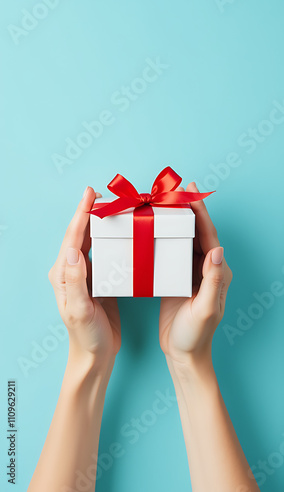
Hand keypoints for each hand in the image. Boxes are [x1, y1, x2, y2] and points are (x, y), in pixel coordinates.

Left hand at [48, 187, 120, 372]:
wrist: (96, 354)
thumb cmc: (86, 335)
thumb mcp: (80, 309)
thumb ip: (77, 280)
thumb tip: (74, 251)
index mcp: (64, 274)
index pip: (72, 237)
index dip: (81, 213)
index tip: (90, 193)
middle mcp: (72, 270)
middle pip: (80, 234)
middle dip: (89, 212)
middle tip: (103, 194)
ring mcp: (85, 274)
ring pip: (91, 241)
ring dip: (99, 223)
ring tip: (111, 208)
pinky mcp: (98, 280)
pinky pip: (103, 254)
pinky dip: (109, 239)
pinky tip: (118, 233)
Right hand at [159, 182, 231, 368]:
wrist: (183, 353)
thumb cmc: (195, 335)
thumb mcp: (205, 309)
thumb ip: (211, 280)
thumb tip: (216, 250)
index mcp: (215, 272)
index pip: (209, 236)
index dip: (200, 213)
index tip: (191, 192)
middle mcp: (206, 268)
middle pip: (199, 232)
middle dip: (190, 210)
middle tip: (177, 190)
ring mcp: (191, 273)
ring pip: (187, 239)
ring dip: (179, 221)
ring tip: (166, 204)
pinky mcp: (178, 279)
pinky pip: (174, 252)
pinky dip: (169, 237)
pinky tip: (158, 230)